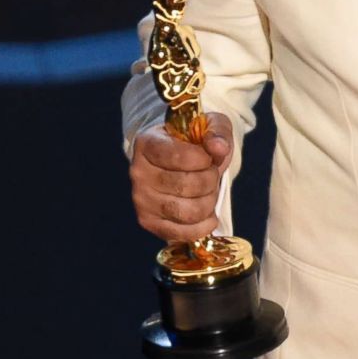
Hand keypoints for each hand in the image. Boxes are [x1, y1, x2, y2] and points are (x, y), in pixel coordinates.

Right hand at [130, 112, 233, 241]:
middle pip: (186, 186)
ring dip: (209, 202)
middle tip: (211, 174)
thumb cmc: (194, 142)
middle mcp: (138, 172)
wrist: (178, 160)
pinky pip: (181, 233)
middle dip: (210, 180)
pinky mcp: (148, 221)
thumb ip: (218, 131)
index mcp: (147, 143)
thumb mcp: (210, 125)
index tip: (208, 156)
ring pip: (187, 211)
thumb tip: (219, 147)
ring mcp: (141, 199)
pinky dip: (203, 226)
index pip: (180, 157)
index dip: (204, 159)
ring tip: (208, 192)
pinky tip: (208, 215)